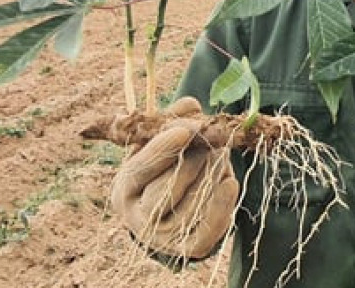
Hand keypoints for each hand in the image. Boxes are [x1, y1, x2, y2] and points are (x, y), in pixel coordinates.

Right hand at [113, 97, 238, 260]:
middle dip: (192, 160)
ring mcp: (164, 238)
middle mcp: (139, 219)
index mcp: (124, 190)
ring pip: (190, 206)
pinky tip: (230, 182)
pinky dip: (222, 205)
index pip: (138, 172)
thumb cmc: (163, 172)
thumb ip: (172, 122)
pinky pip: (208, 229)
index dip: (160, 151)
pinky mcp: (189, 248)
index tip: (183, 131)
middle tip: (212, 139)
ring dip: (210, 175)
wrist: (169, 216)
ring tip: (220, 154)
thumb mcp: (158, 146)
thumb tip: (189, 105)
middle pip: (166, 190)